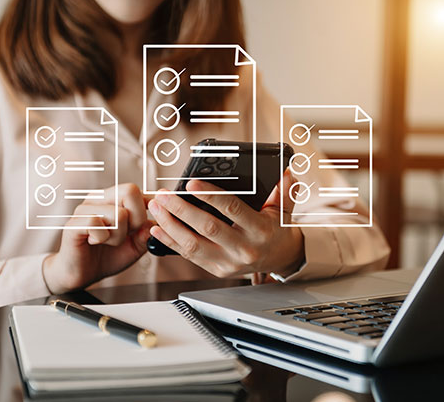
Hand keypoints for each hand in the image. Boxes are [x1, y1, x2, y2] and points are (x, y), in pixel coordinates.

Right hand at [43, 184, 152, 293]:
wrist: (82, 275)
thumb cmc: (107, 257)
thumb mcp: (135, 247)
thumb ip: (147, 234)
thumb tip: (157, 222)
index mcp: (113, 199)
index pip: (137, 189)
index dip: (146, 208)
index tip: (142, 226)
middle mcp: (99, 199)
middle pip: (130, 191)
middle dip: (136, 219)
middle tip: (126, 234)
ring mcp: (85, 209)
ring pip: (118, 212)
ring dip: (119, 236)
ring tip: (108, 242)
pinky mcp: (73, 224)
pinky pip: (96, 223)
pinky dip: (102, 238)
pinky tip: (95, 242)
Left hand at [147, 169, 304, 277]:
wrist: (279, 258)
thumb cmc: (275, 229)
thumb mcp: (284, 209)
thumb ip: (284, 191)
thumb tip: (287, 173)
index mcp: (260, 230)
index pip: (232, 209)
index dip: (210, 196)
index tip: (191, 183)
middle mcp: (244, 249)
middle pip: (207, 228)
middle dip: (181, 210)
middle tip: (164, 194)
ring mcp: (228, 262)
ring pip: (193, 244)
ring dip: (170, 225)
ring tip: (156, 207)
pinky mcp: (216, 270)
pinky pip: (189, 256)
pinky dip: (170, 242)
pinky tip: (157, 228)